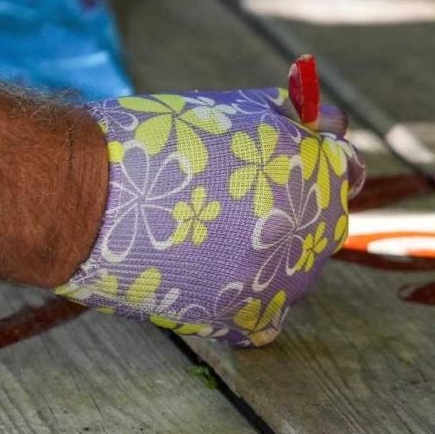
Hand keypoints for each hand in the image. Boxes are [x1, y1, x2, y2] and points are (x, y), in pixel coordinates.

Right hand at [56, 86, 365, 345]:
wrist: (88, 196)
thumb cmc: (158, 142)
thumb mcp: (241, 109)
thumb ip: (299, 118)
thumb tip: (334, 126)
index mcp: (318, 173)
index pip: (347, 172)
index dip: (312, 165)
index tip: (280, 168)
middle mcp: (312, 231)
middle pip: (322, 226)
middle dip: (290, 212)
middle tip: (232, 204)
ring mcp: (281, 280)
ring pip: (297, 275)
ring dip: (267, 260)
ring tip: (211, 239)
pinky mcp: (241, 319)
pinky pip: (265, 324)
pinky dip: (248, 307)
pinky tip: (215, 282)